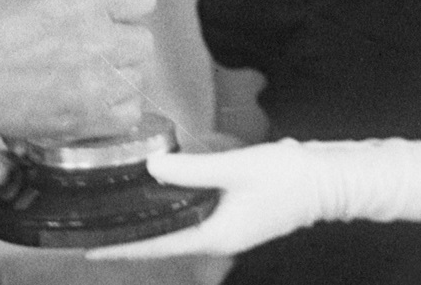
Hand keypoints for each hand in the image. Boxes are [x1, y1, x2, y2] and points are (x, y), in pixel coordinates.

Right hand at [0, 0, 155, 141]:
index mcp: (84, 3)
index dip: (127, 1)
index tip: (118, 7)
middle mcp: (98, 43)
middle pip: (143, 39)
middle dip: (122, 38)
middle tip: (98, 41)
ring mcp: (96, 85)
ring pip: (137, 77)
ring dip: (119, 73)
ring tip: (91, 72)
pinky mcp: (86, 120)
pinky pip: (129, 114)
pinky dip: (116, 108)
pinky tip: (94, 98)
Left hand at [84, 143, 328, 259]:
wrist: (328, 180)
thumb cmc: (285, 177)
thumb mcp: (235, 169)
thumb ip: (192, 170)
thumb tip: (152, 169)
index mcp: (215, 236)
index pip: (159, 247)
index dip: (125, 248)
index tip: (91, 251)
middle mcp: (219, 238)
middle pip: (166, 240)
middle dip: (133, 235)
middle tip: (97, 225)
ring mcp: (229, 227)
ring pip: (181, 226)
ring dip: (153, 220)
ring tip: (120, 210)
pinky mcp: (237, 213)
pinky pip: (196, 214)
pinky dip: (175, 207)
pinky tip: (162, 191)